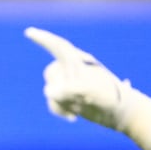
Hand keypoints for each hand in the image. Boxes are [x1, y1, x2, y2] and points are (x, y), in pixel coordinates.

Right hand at [24, 27, 141, 131]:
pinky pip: (53, 101)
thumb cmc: (111, 98)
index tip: (29, 32)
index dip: (43, 39)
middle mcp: (74, 70)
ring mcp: (71, 84)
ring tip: (77, 111)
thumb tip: (48, 91)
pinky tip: (73, 117)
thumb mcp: (91, 93)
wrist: (121, 113)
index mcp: (80, 62)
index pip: (59, 47)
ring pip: (50, 90)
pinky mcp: (70, 97)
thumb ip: (69, 90)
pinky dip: (59, 110)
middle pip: (51, 73)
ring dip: (59, 103)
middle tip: (76, 100)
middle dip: (57, 89)